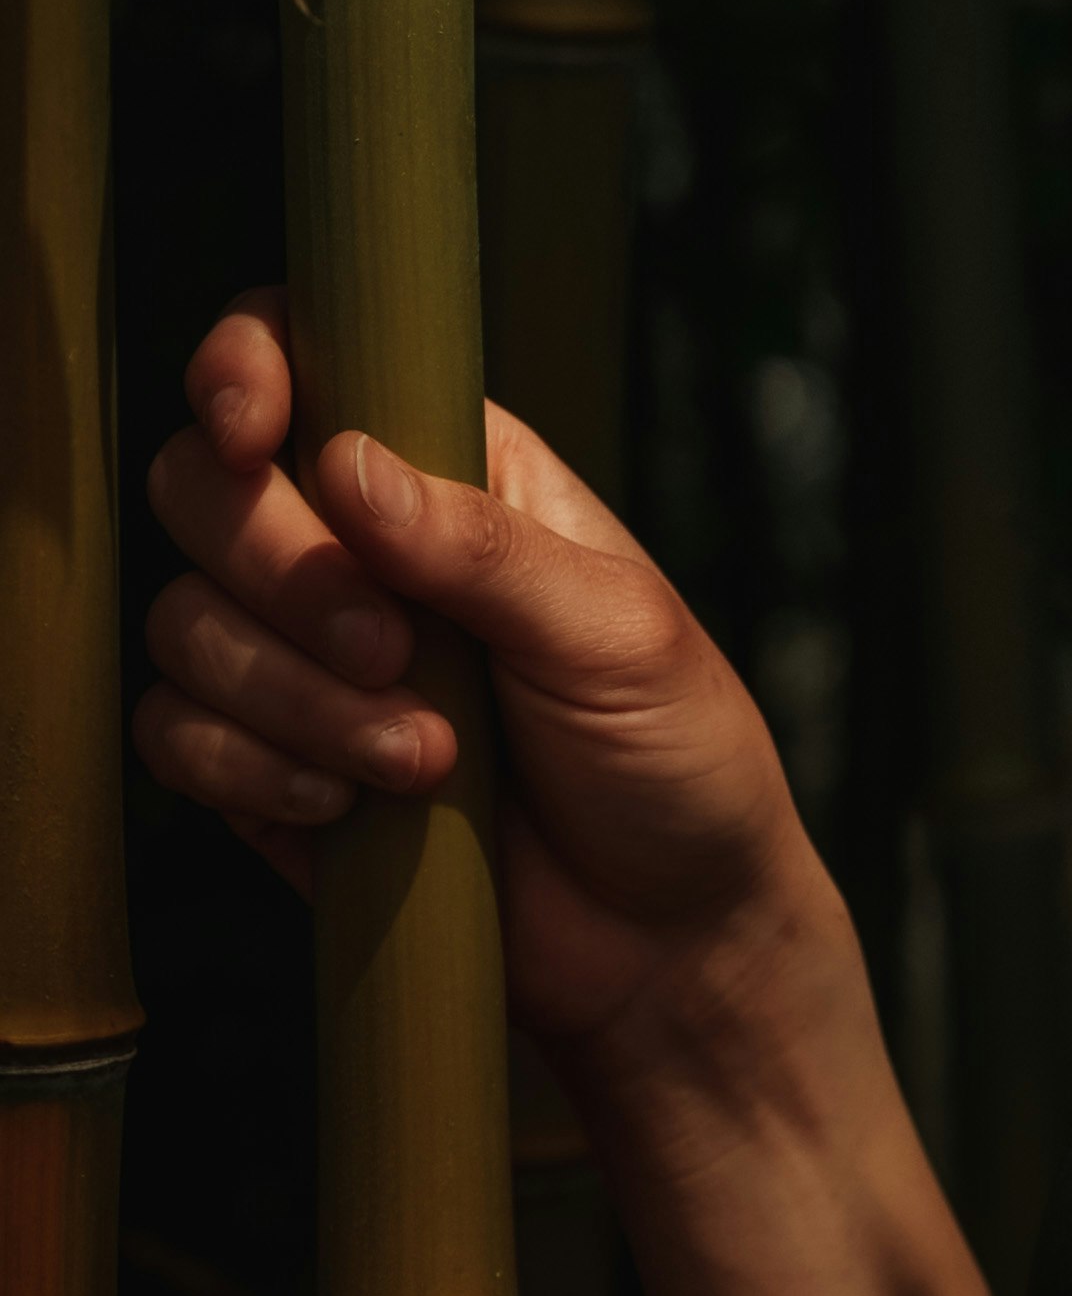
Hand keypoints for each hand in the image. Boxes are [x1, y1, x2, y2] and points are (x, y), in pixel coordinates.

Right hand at [139, 296, 830, 1078]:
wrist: (665, 939)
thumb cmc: (673, 756)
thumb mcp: (617, 633)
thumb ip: (484, 549)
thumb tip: (346, 464)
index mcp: (453, 466)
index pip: (305, 356)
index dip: (245, 368)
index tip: (253, 432)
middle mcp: (359, 543)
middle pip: (205, 487)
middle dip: (281, 572)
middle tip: (397, 654)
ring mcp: (302, 655)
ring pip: (183, 620)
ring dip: (289, 697)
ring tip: (426, 761)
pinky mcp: (268, 763)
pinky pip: (176, 734)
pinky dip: (246, 769)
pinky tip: (346, 808)